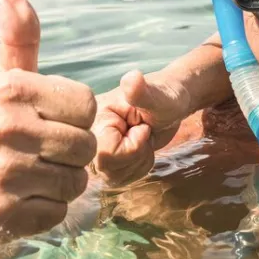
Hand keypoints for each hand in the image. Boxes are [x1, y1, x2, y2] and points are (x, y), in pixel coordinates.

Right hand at [0, 0, 96, 258]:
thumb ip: (18, 42)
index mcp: (10, 90)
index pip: (87, 105)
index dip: (72, 121)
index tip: (41, 127)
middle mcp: (5, 125)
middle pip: (86, 147)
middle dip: (67, 159)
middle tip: (31, 160)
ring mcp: (3, 170)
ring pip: (76, 182)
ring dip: (56, 189)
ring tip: (22, 182)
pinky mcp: (2, 211)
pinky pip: (58, 213)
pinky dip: (42, 215)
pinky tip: (13, 205)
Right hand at [91, 69, 191, 186]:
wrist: (169, 105)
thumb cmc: (165, 98)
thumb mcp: (158, 96)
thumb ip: (142, 92)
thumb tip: (131, 78)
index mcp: (93, 118)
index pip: (106, 154)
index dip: (132, 146)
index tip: (141, 126)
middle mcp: (89, 135)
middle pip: (108, 169)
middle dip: (136, 155)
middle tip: (143, 132)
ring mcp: (95, 150)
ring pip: (114, 177)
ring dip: (139, 161)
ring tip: (142, 138)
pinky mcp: (104, 161)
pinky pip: (121, 180)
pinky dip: (139, 167)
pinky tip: (141, 147)